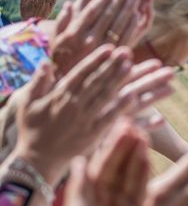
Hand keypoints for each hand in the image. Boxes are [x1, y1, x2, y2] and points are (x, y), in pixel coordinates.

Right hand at [13, 46, 172, 184]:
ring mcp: (86, 120)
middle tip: (131, 53)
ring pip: (110, 97)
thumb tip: (46, 62)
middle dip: (115, 66)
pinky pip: (114, 120)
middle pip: (100, 82)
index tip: (111, 48)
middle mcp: (75, 105)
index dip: (97, 60)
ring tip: (140, 74)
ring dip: (127, 83)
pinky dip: (126, 110)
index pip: (81, 73)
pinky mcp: (95, 135)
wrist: (37, 158)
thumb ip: (40, 82)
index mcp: (61, 95)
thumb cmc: (33, 128)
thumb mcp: (29, 103)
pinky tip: (139, 99)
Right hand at [51, 0, 149, 75]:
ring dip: (128, 11)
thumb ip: (62, 20)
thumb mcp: (56, 38)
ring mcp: (103, 50)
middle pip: (107, 17)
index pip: (91, 12)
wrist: (69, 83)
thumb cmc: (61, 57)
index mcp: (74, 34)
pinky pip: (125, 40)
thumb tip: (69, 3)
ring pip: (118, 26)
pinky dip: (132, 27)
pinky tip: (137, 16)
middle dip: (118, 1)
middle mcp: (89, 41)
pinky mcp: (114, 58)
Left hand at [61, 121, 149, 205]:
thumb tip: (79, 160)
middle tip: (134, 125)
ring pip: (131, 174)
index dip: (111, 146)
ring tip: (143, 136)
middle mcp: (108, 194)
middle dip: (126, 146)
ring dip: (137, 155)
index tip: (119, 128)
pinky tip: (147, 157)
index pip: (102, 163)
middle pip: (119, 165)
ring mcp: (124, 202)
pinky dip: (144, 173)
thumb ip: (80, 185)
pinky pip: (141, 189)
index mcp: (91, 191)